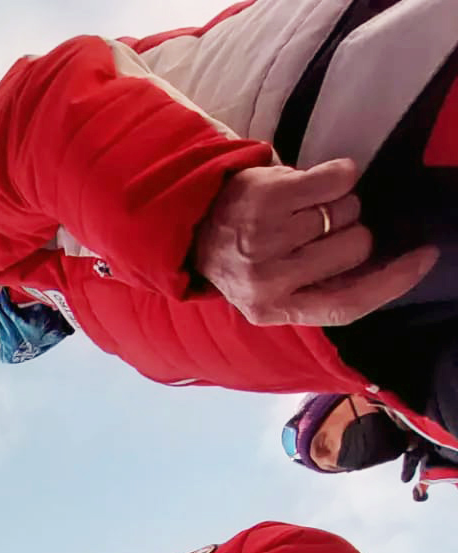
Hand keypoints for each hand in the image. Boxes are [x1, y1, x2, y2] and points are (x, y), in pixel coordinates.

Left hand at [192, 158, 436, 325]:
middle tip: (315, 228)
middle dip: (350, 230)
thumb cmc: (248, 255)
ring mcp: (264, 241)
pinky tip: (306, 186)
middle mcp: (267, 283)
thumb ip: (323, 286)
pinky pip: (338, 178)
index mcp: (274, 310)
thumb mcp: (277, 289)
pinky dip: (336, 175)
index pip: (347, 305)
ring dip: (335, 204)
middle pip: (356, 247)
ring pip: (348, 211)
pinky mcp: (266, 199)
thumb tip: (386, 267)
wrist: (196, 224)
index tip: (424, 257)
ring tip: (298, 211)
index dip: (393, 282)